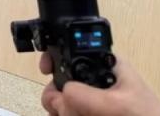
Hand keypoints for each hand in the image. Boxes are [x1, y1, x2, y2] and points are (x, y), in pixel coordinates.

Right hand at [39, 53, 159, 115]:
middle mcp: (97, 80)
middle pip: (62, 79)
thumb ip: (83, 95)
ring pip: (63, 99)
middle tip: (59, 108)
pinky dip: (65, 115)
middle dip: (56, 94)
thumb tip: (58, 94)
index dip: (55, 57)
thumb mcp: (114, 104)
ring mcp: (95, 100)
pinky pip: (69, 111)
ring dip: (61, 109)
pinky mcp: (91, 113)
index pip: (73, 50)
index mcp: (106, 65)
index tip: (45, 70)